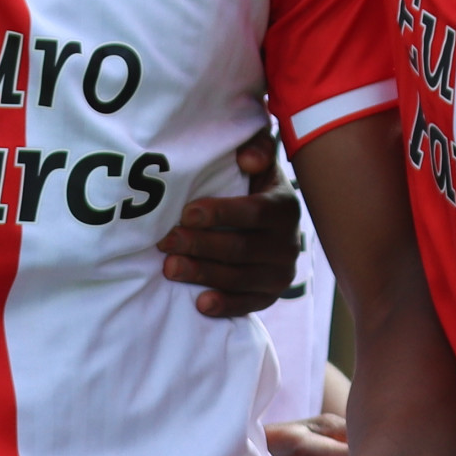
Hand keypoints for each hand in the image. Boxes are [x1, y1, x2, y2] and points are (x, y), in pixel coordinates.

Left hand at [156, 128, 303, 316]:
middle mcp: (289, 243)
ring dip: (202, 274)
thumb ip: (256, 148)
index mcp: (284, 207)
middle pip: (242, 248)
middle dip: (200, 245)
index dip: (221, 214)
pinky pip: (248, 305)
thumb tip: (247, 159)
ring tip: (169, 267)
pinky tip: (200, 304)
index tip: (186, 213)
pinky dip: (225, 306)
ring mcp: (281, 273)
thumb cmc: (252, 186)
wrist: (270, 225)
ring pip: (240, 278)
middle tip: (166, 242)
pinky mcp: (270, 296)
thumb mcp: (258, 162)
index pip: (255, 212)